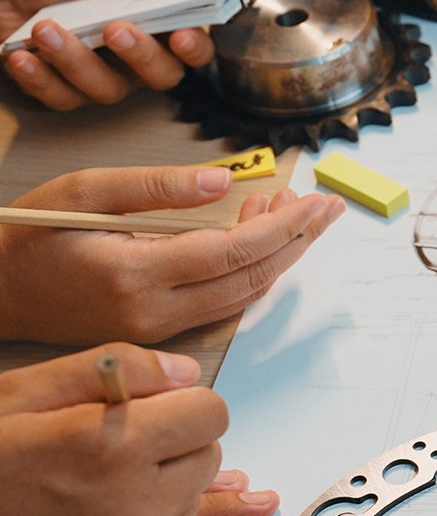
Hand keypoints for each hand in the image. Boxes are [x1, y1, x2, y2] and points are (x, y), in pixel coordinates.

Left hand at [0, 0, 215, 110]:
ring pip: (106, 88)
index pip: (195, 48)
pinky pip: (59, 98)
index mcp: (161, 25)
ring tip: (46, 28)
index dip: (194, 48)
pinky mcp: (65, 91)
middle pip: (161, 76)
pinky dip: (39, 79)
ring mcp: (104, 78)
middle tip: (114, 29)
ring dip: (76, 60)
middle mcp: (139, 60)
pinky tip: (23, 57)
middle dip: (141, 56)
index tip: (181, 35)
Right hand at [0, 166, 344, 344]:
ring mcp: (156, 330)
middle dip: (295, 241)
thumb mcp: (82, 191)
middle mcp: (151, 311)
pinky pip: (220, 303)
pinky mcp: (156, 334)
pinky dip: (248, 269)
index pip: (232, 253)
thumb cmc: (28, 236)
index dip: (282, 226)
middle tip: (326, 207)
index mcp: (133, 274)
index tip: (314, 201)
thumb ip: (154, 187)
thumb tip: (223, 180)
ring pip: (241, 296)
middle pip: (250, 279)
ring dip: (276, 255)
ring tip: (296, 213)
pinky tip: (256, 234)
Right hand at [0, 344, 275, 515]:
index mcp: (109, 444)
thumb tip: (182, 372)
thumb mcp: (18, 395)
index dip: (182, 402)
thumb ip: (108, 370)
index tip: (160, 404)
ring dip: (179, 486)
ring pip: (196, 500)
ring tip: (213, 485)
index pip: (208, 411)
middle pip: (207, 453)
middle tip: (132, 438)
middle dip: (179, 440)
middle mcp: (132, 500)